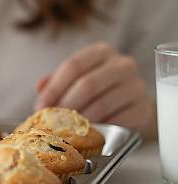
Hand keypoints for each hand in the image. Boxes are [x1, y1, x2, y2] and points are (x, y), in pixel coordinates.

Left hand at [34, 42, 151, 129]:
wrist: (131, 103)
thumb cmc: (98, 88)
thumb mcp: (77, 77)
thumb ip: (57, 80)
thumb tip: (40, 86)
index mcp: (102, 51)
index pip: (73, 65)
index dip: (54, 87)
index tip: (40, 105)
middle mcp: (123, 64)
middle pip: (87, 84)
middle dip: (65, 105)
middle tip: (52, 120)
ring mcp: (137, 86)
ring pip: (101, 104)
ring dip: (79, 120)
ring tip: (66, 127)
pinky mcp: (144, 108)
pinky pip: (117, 121)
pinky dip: (99, 129)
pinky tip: (88, 132)